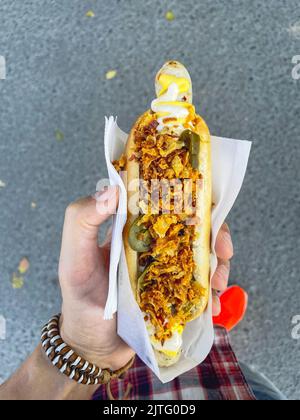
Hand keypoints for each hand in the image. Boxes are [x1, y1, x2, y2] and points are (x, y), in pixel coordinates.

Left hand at [58, 185, 231, 369]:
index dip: (189, 200)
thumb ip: (81, 221)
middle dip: (214, 235)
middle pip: (191, 227)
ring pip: (201, 255)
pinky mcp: (174, 291)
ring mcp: (165, 268)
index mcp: (131, 227)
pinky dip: (212, 292)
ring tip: (218, 285)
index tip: (204, 210)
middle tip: (223, 251)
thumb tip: (112, 191)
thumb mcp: (73, 260)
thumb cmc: (81, 301)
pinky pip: (200, 284)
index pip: (163, 202)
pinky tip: (214, 304)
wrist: (94, 346)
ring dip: (217, 264)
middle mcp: (151, 244)